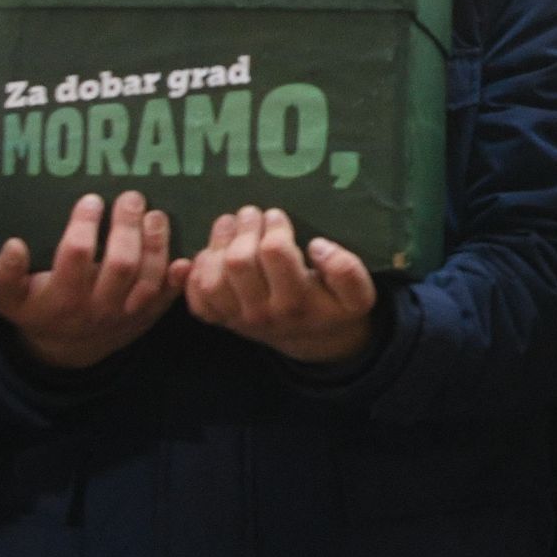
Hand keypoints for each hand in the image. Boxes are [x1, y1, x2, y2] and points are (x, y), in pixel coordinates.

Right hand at [0, 192, 185, 370]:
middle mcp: (98, 307)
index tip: (91, 199)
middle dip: (127, 228)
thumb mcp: (9, 299)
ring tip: (155, 215)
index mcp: (63, 298)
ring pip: (148, 279)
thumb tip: (13, 245)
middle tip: (131, 197)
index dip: (85, 225)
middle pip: (121, 264)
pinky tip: (185, 259)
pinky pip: (167, 299)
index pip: (76, 256)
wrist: (67, 349)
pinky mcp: (148, 316)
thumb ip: (6, 274)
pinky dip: (178, 280)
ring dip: (156, 245)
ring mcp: (127, 313)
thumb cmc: (38, 309)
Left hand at [183, 208, 379, 363]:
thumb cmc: (335, 309)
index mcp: (297, 302)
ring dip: (216, 244)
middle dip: (243, 229)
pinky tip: (210, 255)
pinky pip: (198, 299)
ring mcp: (238, 320)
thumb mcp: (359, 295)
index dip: (274, 227)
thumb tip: (317, 246)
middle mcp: (263, 313)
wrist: (315, 343)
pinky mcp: (222, 322)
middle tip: (250, 213)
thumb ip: (347, 270)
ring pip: (212, 279)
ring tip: (229, 223)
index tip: (277, 215)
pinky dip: (197, 275)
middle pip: (238, 263)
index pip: (275, 253)